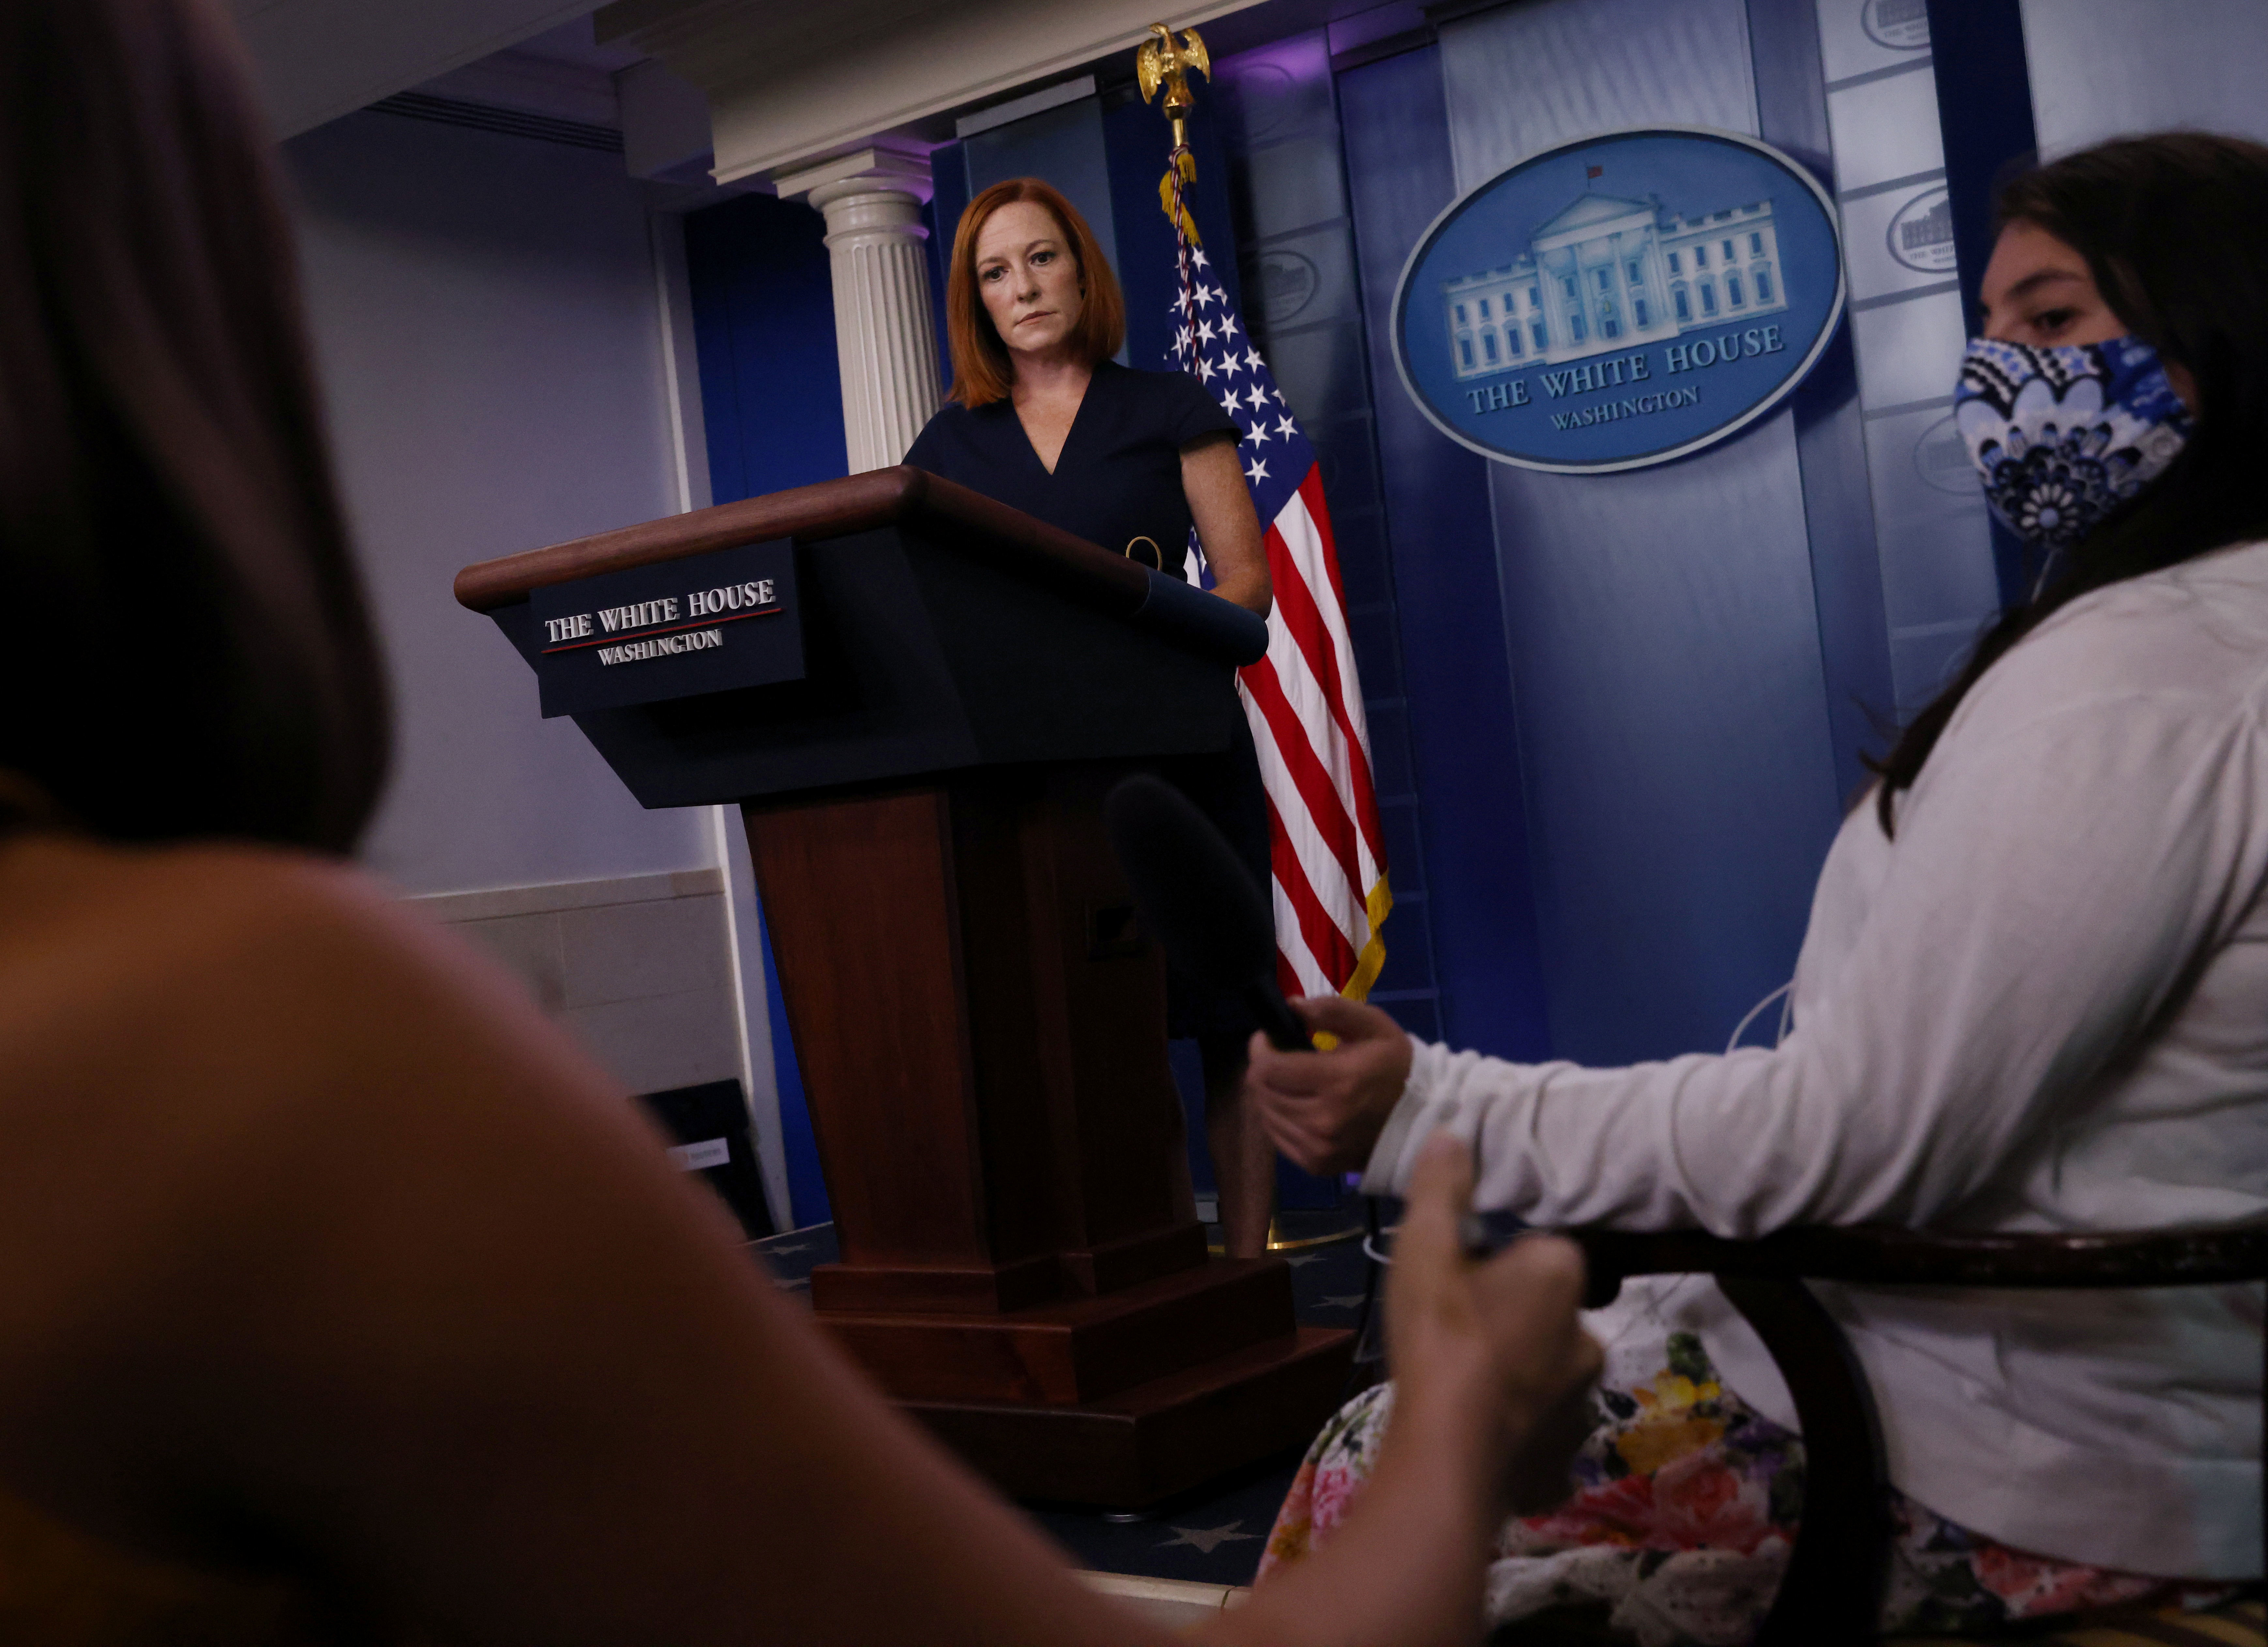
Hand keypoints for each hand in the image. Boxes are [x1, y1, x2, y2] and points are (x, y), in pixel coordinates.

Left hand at [1245, 995, 1413, 1173]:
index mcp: (1338, 1081)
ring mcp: (1319, 1148)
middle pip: (1262, 1092)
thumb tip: (1292, 1005)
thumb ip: (1332, 1010)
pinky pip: (1278, 1139)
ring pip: (1266, 1115)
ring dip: (1269, 1094)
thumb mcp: (1374, 1025)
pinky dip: (1278, 1119)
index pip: (1269, 1068)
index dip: (1260, 1048)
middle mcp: (1324, 1119)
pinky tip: (1295, 1105)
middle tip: (1277, 1058)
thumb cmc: (1396, 1066)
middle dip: (1262, 1070)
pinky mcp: (1318, 1166)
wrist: (1423, 1119)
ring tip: (1287, 1082)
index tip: (1268, 1038)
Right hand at [1385, 1135, 1602, 1512]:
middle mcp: (1587, 1332)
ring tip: (1461, 1384)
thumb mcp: (1425, 1248)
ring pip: (1546, 1369)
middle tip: (1453, 1333)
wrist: (1447, 1452)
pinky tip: (1479, 1428)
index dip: (1491, 1263)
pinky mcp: (1568, 1452)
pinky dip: (1519, 1426)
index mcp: (1561, 1273)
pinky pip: (1544, 1426)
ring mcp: (1582, 1398)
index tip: (1457, 1282)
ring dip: (1515, 1373)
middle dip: (1507, 1317)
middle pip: (1541, 1310)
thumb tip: (1451, 1132)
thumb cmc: (1439, 1337)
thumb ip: (1440, 1189)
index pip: (1534, 1251)